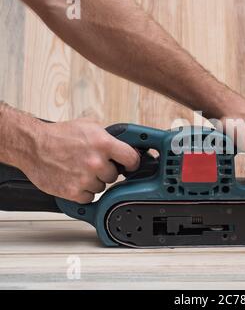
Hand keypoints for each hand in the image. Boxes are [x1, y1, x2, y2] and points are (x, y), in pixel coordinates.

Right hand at [19, 118, 139, 203]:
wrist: (32, 146)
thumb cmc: (59, 135)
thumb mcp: (89, 125)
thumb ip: (109, 136)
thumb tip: (125, 143)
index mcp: (104, 144)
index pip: (132, 159)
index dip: (131, 162)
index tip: (129, 165)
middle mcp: (96, 162)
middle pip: (114, 175)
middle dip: (105, 170)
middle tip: (92, 163)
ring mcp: (85, 179)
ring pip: (101, 187)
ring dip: (93, 181)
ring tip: (79, 170)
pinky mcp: (73, 192)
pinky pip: (89, 197)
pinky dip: (83, 192)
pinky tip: (74, 180)